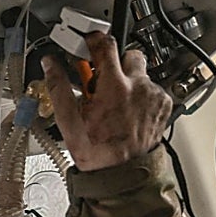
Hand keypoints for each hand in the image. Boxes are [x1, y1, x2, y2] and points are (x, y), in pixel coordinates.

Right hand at [41, 33, 171, 171]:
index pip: (105, 45)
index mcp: (113, 87)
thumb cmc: (97, 154)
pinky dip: (141, 97)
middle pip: (129, 56)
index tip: (89, 44)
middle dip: (115, 66)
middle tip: (103, 85)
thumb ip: (59, 88)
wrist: (123, 175)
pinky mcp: (164, 104)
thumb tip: (51, 66)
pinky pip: (153, 90)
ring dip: (129, 83)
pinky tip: (129, 114)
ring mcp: (154, 95)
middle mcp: (138, 86)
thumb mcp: (69, 122)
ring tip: (116, 106)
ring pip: (141, 74)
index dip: (94, 41)